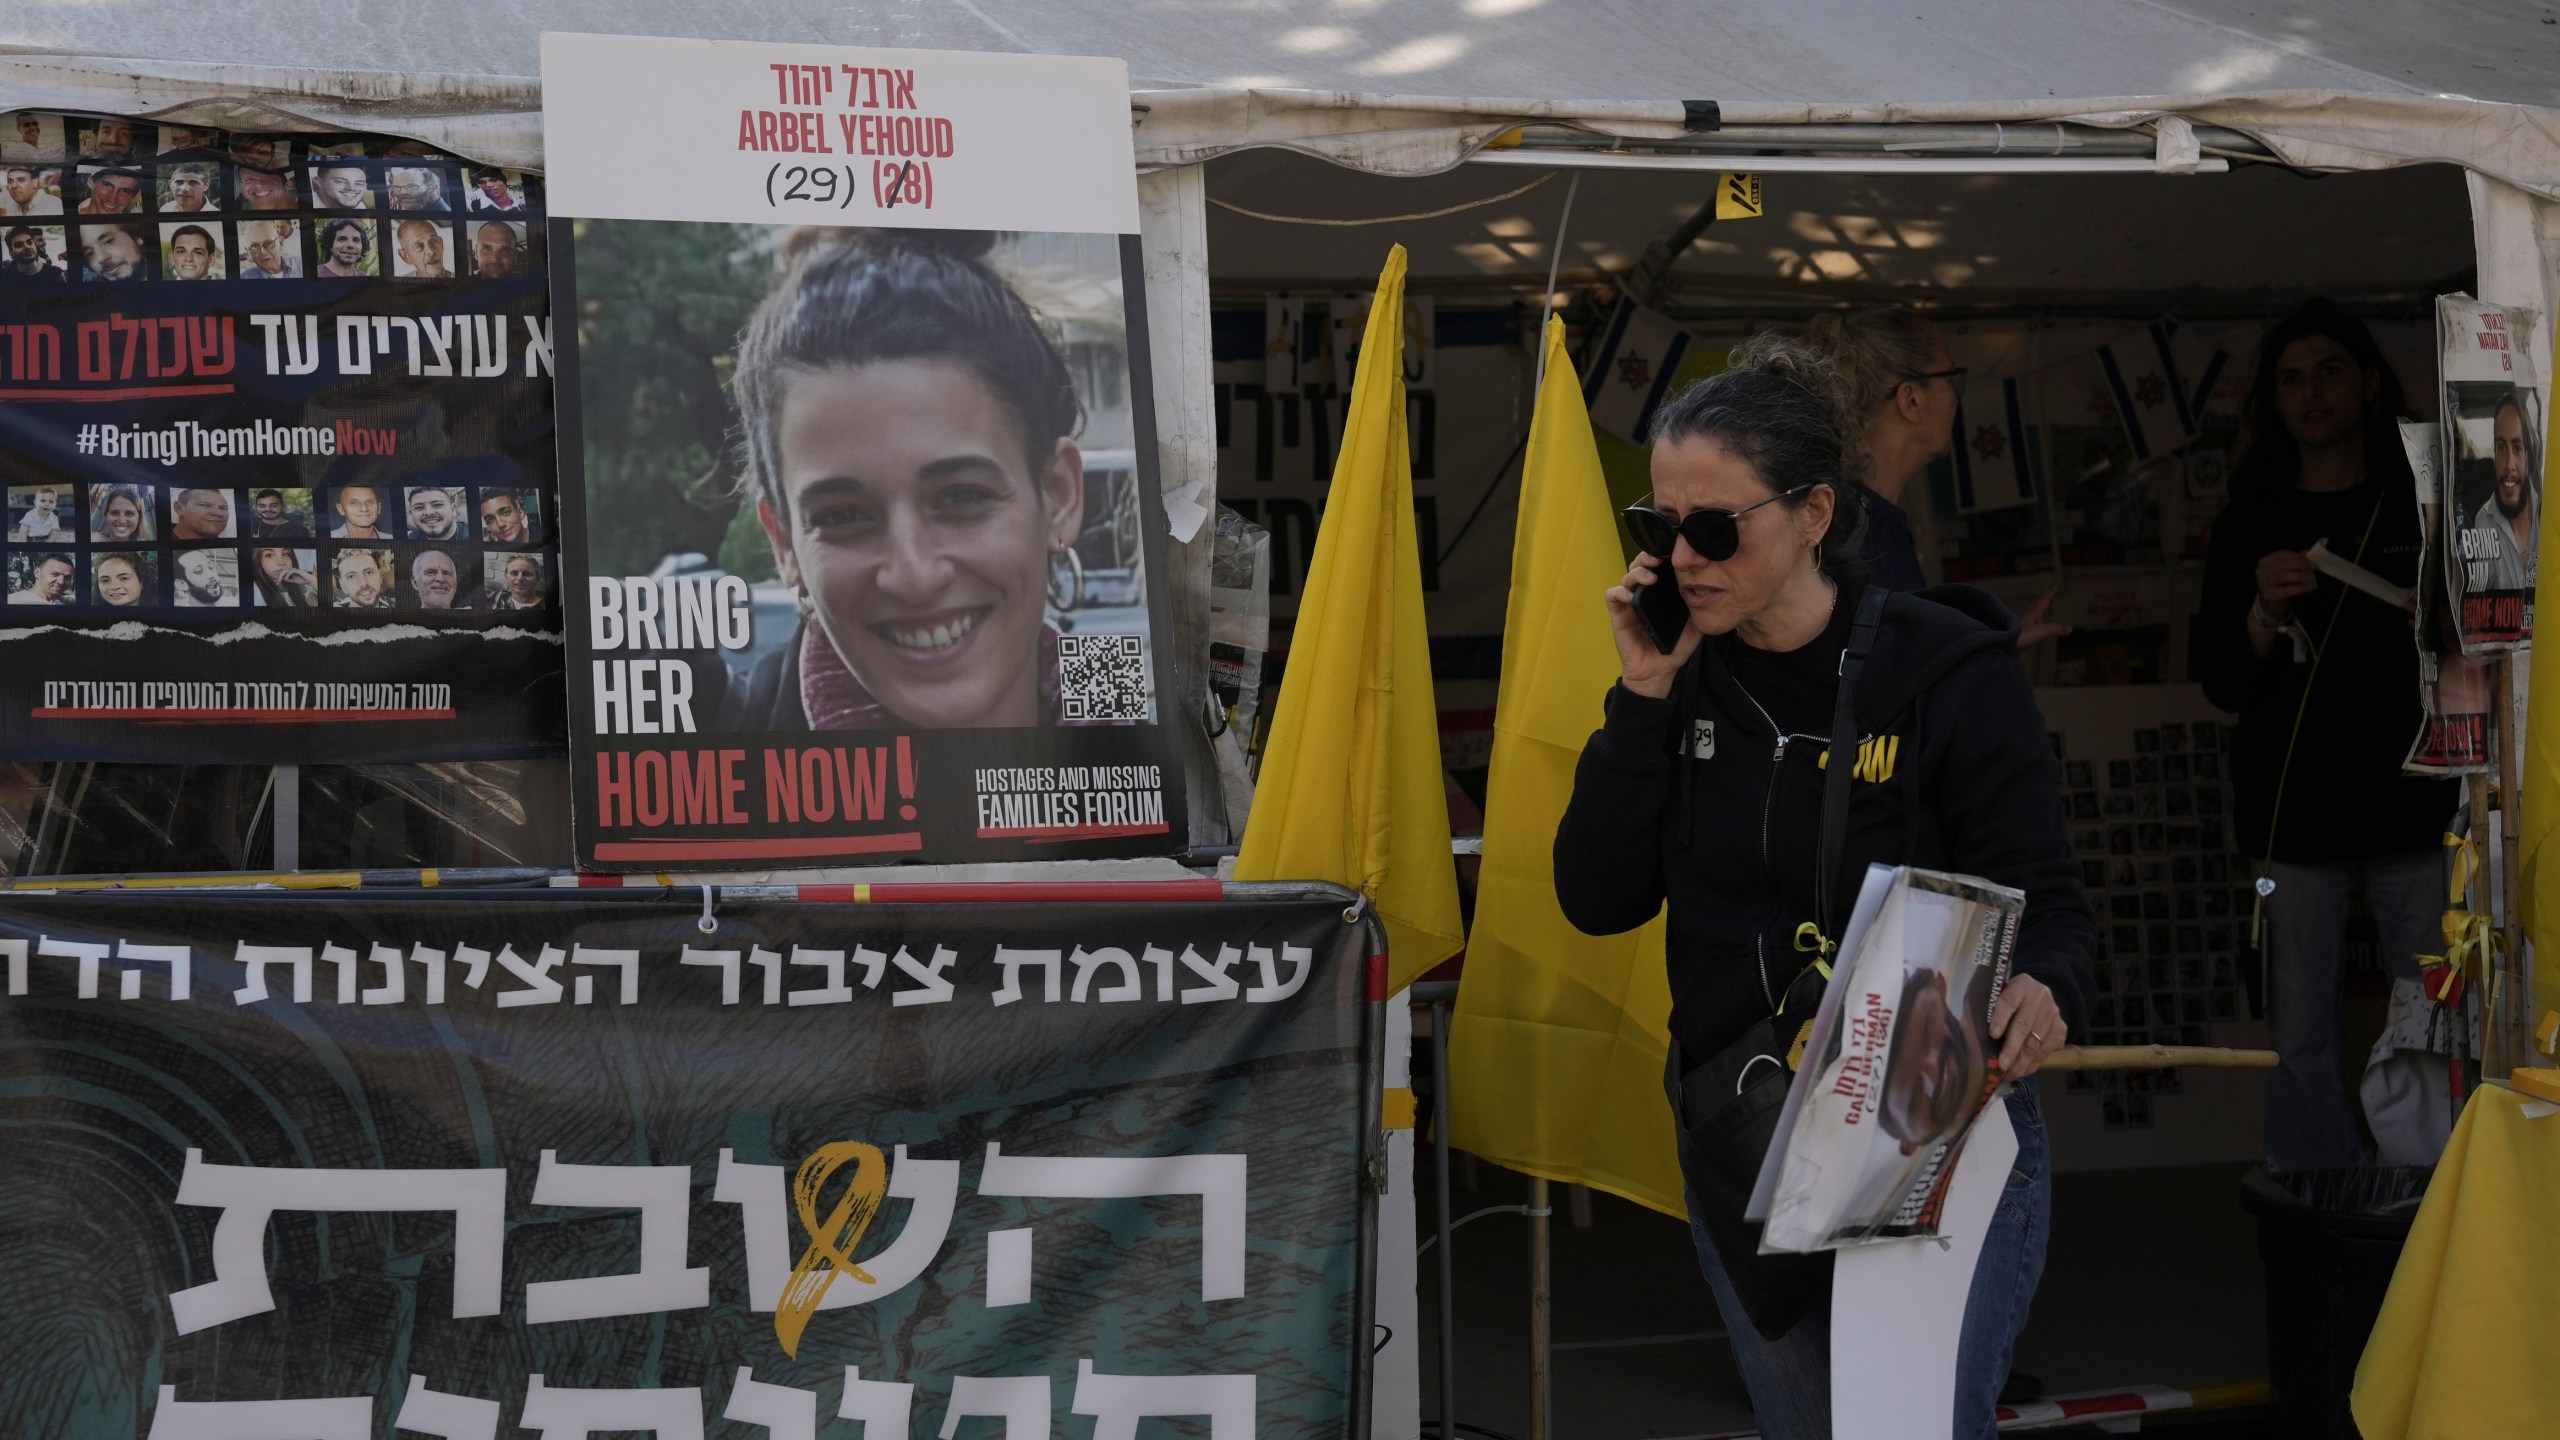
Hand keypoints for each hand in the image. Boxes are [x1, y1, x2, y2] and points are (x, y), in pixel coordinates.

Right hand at [1605, 551, 1700, 697]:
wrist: (1659, 671)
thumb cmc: (1674, 647)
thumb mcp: (1694, 624)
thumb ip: (1697, 606)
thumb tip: (1705, 586)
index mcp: (1660, 594)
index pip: (1658, 566)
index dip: (1662, 556)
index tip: (1673, 554)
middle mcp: (1644, 595)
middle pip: (1639, 565)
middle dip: (1647, 558)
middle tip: (1659, 560)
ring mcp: (1630, 604)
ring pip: (1626, 576)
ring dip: (1636, 573)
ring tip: (1650, 578)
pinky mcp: (1618, 614)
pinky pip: (1612, 595)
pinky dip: (1619, 591)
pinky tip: (1632, 596)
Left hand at [1990, 974, 2065, 1079]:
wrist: (2037, 996)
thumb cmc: (2007, 1000)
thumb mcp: (1998, 995)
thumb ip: (1987, 1009)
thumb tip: (1968, 1035)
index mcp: (2021, 984)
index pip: (2009, 1001)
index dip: (2001, 1018)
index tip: (1992, 1034)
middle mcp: (2040, 996)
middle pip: (2024, 1025)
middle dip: (2012, 1049)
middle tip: (2001, 1066)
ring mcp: (2053, 1012)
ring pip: (2036, 1042)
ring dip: (2021, 1062)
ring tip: (2008, 1074)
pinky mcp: (2061, 1027)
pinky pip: (2046, 1050)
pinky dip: (2033, 1063)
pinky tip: (2022, 1070)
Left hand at [2018, 585, 2072, 647]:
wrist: (1998, 646)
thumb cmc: (2018, 637)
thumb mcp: (2040, 632)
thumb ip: (2055, 629)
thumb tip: (2070, 628)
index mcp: (2031, 615)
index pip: (2042, 602)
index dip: (2050, 595)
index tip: (2056, 587)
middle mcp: (2024, 618)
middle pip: (2035, 607)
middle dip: (2043, 601)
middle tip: (2048, 594)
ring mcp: (2017, 626)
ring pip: (2029, 616)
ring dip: (2036, 612)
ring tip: (2040, 611)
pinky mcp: (2013, 635)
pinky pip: (2025, 626)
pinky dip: (2031, 623)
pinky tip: (2029, 630)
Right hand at [2254, 550, 2316, 622]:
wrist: (2270, 603)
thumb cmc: (2279, 583)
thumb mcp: (2285, 570)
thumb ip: (2294, 560)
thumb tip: (2306, 552)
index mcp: (2264, 561)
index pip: (2282, 554)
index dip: (2298, 556)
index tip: (2311, 561)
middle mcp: (2261, 571)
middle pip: (2283, 564)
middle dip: (2301, 564)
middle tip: (2314, 567)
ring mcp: (2263, 583)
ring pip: (2284, 576)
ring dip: (2301, 575)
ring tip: (2312, 577)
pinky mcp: (2269, 595)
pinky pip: (2287, 590)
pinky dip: (2300, 588)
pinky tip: (2309, 587)